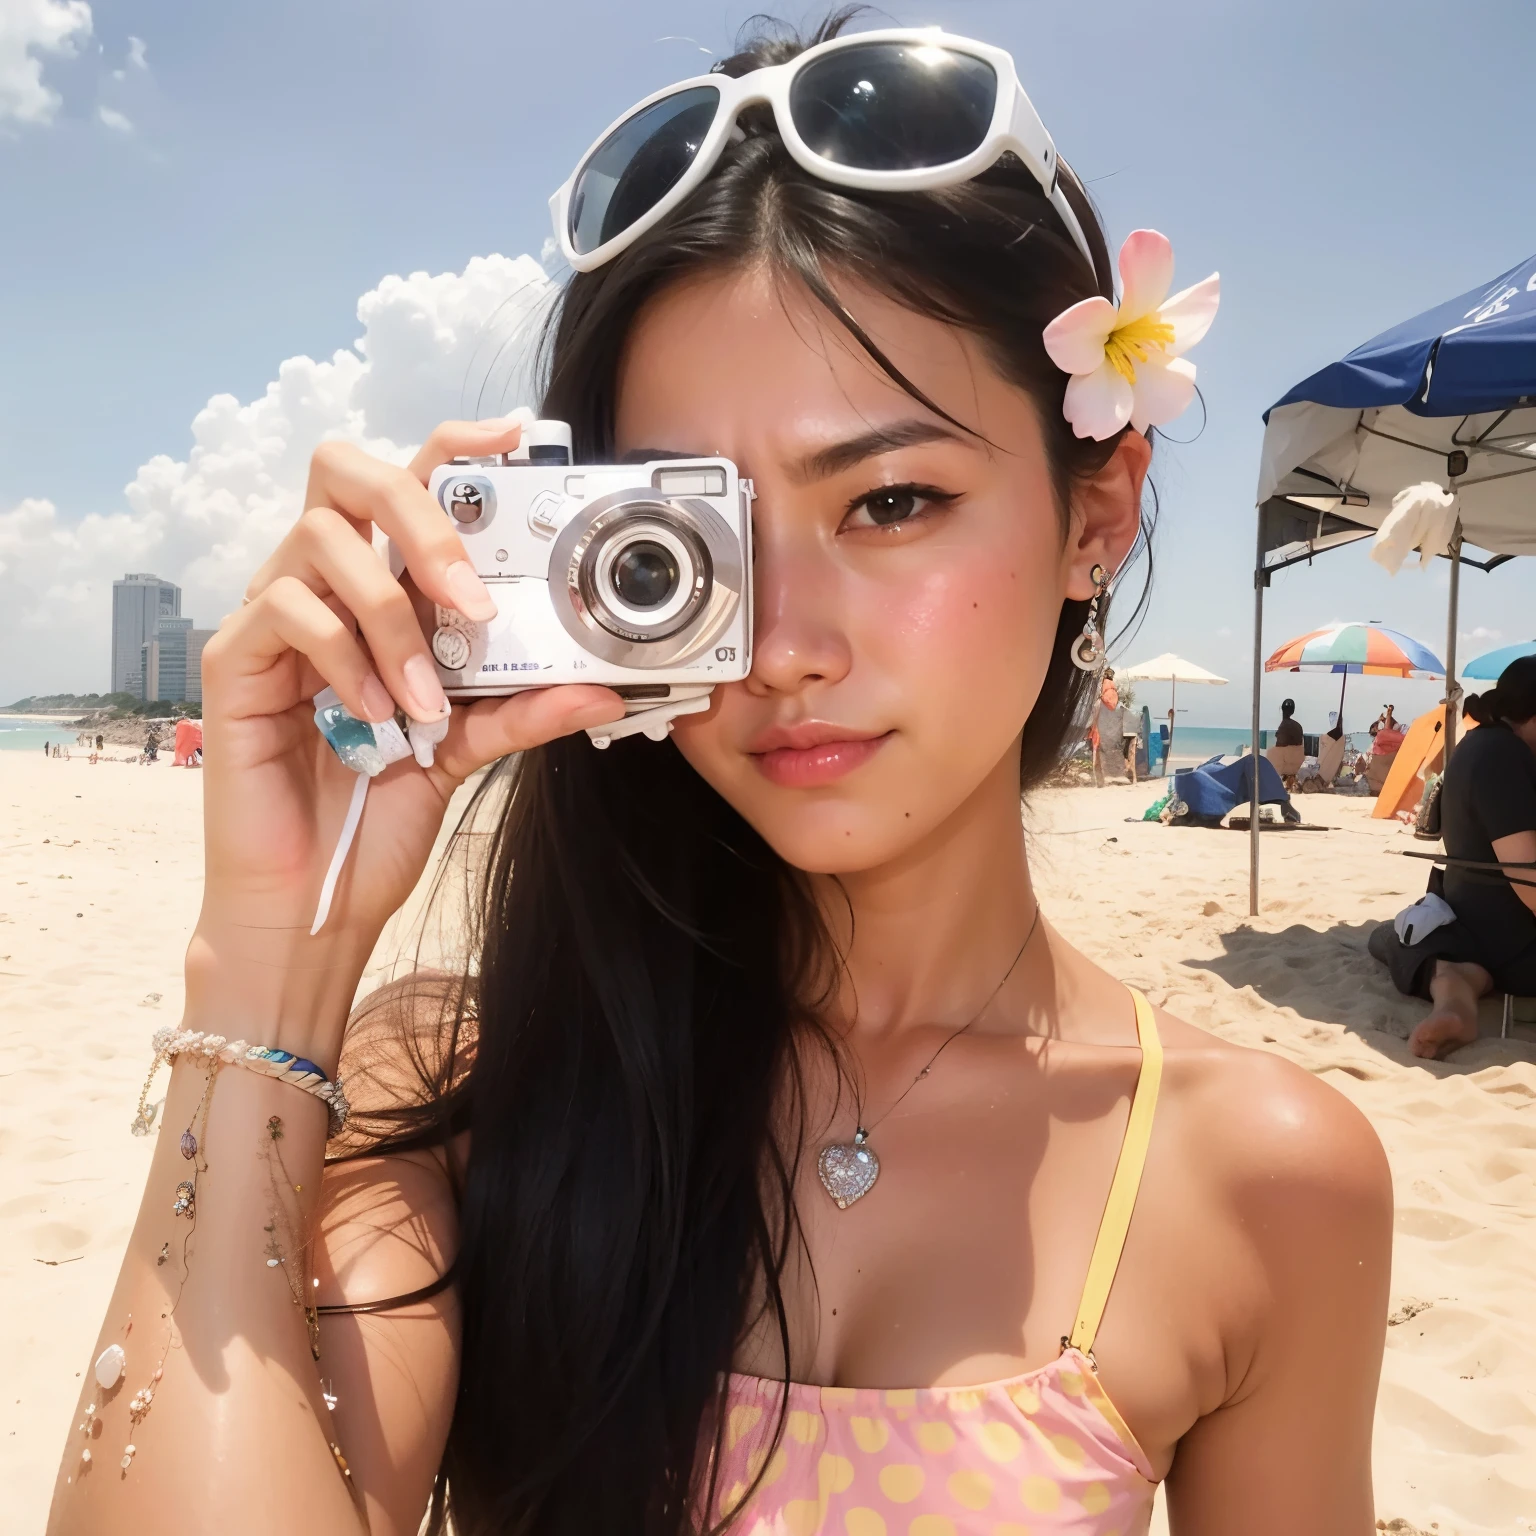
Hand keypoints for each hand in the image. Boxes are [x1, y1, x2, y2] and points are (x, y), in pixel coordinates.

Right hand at [188, 418, 623, 1055]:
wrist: (315, 893)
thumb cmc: (377, 809)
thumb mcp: (467, 750)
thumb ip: (524, 710)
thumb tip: (603, 687)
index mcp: (380, 591)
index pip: (407, 487)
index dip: (453, 446)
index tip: (516, 438)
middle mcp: (325, 586)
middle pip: (347, 470)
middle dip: (419, 513)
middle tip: (470, 593)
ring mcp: (273, 615)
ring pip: (320, 542)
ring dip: (391, 617)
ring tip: (425, 697)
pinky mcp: (234, 659)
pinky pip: (288, 612)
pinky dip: (346, 660)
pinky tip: (375, 717)